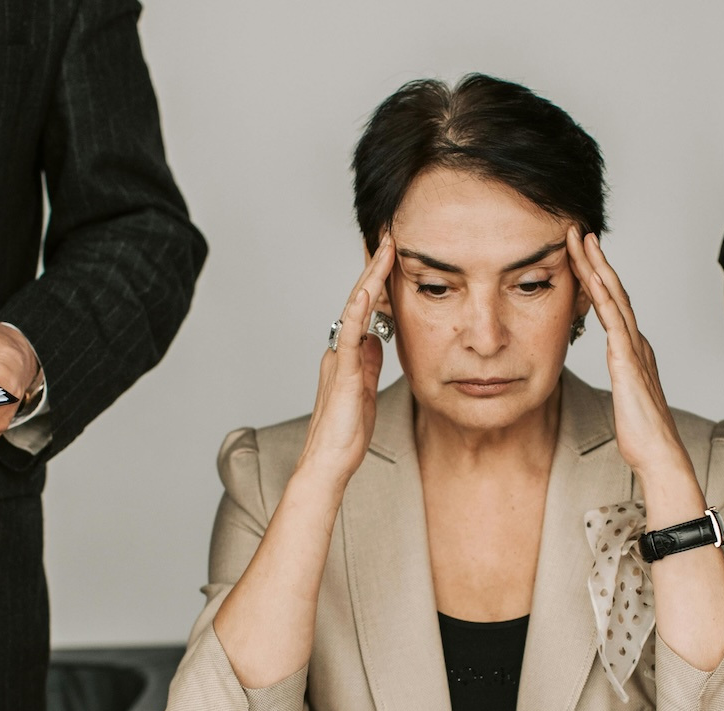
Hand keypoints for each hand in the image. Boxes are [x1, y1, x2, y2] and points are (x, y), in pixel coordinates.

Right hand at [294, 238, 394, 485]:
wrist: (329, 461)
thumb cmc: (346, 432)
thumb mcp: (365, 388)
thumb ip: (369, 362)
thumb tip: (377, 339)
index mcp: (348, 353)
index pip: (366, 309)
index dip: (379, 281)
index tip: (394, 255)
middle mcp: (340, 349)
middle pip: (360, 299)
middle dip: (376, 267)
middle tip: (390, 236)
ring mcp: (340, 358)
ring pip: (355, 309)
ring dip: (370, 277)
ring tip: (384, 249)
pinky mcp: (343, 373)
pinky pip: (350, 336)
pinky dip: (358, 312)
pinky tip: (367, 292)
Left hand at [567, 228, 695, 493]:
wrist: (659, 454)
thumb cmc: (642, 434)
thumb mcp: (626, 399)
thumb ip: (624, 379)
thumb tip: (621, 373)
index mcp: (634, 351)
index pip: (613, 305)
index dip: (597, 277)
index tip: (582, 254)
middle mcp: (636, 343)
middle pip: (614, 292)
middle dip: (596, 260)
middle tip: (579, 232)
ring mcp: (634, 350)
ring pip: (614, 298)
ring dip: (597, 267)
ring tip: (582, 241)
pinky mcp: (628, 362)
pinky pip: (614, 321)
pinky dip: (602, 296)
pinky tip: (591, 278)